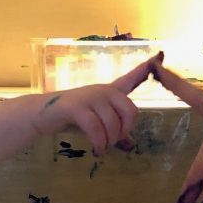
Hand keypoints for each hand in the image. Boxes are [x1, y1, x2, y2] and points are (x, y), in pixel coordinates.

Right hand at [35, 56, 157, 153]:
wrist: (43, 114)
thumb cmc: (74, 118)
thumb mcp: (99, 123)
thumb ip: (115, 130)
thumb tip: (131, 145)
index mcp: (110, 92)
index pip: (131, 79)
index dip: (145, 70)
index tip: (160, 55)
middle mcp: (103, 90)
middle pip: (130, 111)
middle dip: (124, 130)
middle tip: (113, 141)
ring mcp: (90, 96)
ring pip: (113, 123)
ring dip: (109, 140)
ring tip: (101, 146)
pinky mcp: (76, 106)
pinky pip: (96, 127)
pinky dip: (99, 141)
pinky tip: (96, 147)